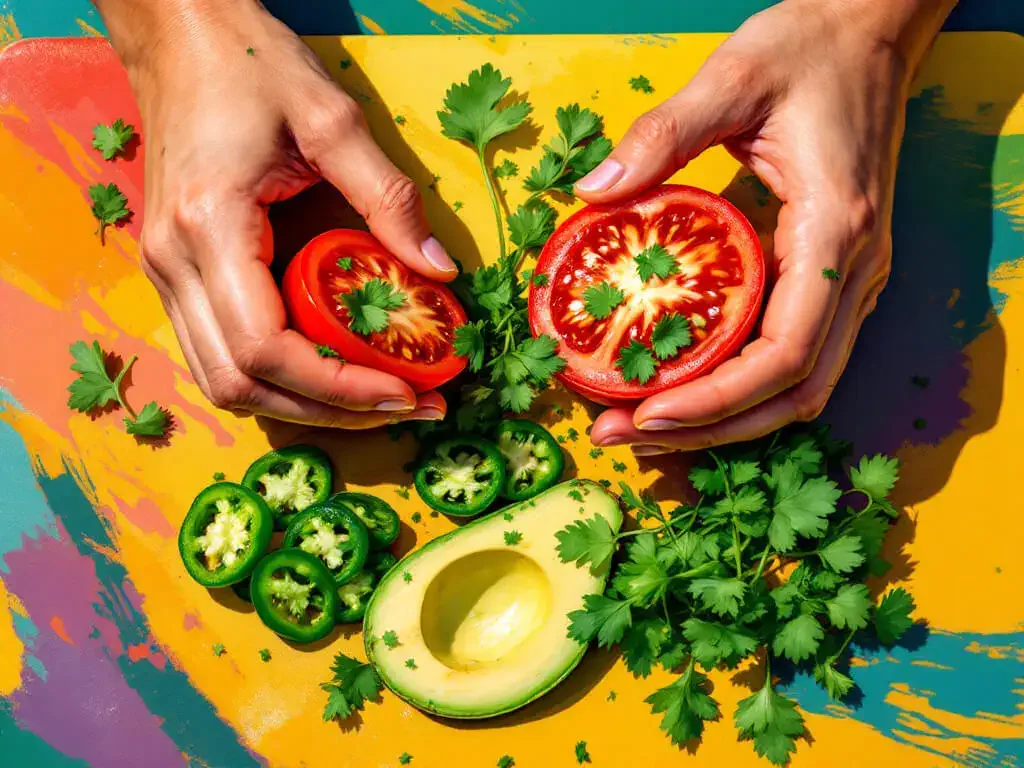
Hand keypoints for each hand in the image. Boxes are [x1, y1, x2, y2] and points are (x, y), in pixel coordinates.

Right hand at [99, 0, 456, 427]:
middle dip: (326, 411)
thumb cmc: (249, 64)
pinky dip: (272, 377)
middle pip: (239, 383)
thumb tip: (441, 272)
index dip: (339, 387)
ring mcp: (165, 271)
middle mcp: (173, 262)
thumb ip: (389, 198)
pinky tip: (327, 371)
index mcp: (210, 227)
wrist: (176, 33)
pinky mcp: (173, 270)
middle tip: (404, 408)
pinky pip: (216, 352)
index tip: (404, 393)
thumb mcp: (332, 120)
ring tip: (371, 401)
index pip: (267, 349)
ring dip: (298, 404)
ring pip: (221, 380)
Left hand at [580, 0, 954, 452]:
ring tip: (640, 426)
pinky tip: (678, 386)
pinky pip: (790, 357)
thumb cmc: (809, 50)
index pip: (786, 355)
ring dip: (722, 420)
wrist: (868, 34)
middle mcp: (855, 272)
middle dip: (709, 429)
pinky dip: (736, 387)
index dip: (717, 400)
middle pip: (795, 393)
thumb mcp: (732, 77)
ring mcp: (850, 281)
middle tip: (622, 436)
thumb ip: (662, 133)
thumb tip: (592, 193)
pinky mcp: (831, 277)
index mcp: (836, 231)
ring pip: (798, 388)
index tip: (646, 413)